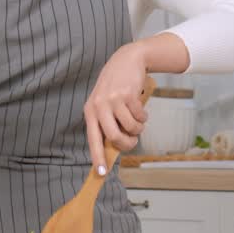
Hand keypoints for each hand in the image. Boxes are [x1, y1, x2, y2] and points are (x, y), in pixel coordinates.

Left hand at [84, 43, 149, 173]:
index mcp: (90, 111)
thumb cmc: (116, 86)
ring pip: (130, 127)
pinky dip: (143, 116)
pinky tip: (140, 108)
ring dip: (138, 128)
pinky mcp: (128, 94)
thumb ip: (106, 122)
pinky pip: (140, 116)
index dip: (97, 157)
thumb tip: (113, 148)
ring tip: (138, 120)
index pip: (92, 138)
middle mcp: (99, 106)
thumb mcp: (104, 103)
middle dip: (127, 144)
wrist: (128, 60)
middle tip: (133, 141)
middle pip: (114, 137)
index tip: (101, 173)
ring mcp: (113, 100)